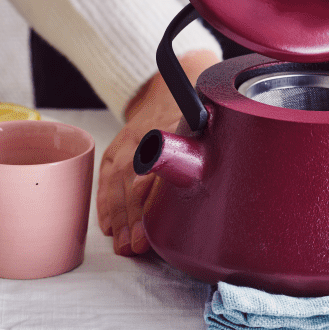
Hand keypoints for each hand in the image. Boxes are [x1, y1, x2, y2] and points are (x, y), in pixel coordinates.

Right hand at [96, 49, 219, 255]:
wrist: (172, 84)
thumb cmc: (195, 111)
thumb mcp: (209, 126)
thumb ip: (209, 153)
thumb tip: (224, 189)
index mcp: (171, 129)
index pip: (156, 170)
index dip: (149, 201)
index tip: (149, 227)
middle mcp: (145, 134)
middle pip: (132, 180)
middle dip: (131, 217)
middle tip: (135, 245)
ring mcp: (127, 139)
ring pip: (116, 180)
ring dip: (118, 215)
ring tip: (122, 244)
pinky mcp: (117, 146)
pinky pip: (105, 175)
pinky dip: (105, 201)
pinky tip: (108, 224)